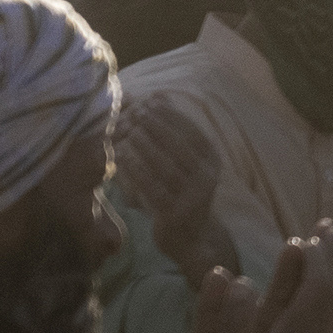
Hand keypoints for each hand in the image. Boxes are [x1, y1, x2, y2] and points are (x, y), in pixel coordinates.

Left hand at [113, 95, 226, 263]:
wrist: (191, 237)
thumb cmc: (181, 190)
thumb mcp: (186, 162)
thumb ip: (174, 132)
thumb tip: (158, 94)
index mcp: (211, 161)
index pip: (193, 131)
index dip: (172, 114)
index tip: (151, 101)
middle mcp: (206, 178)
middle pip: (179, 146)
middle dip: (157, 126)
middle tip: (136, 112)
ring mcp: (191, 197)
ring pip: (165, 165)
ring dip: (145, 145)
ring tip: (127, 130)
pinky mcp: (173, 214)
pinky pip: (151, 187)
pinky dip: (135, 169)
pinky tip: (121, 156)